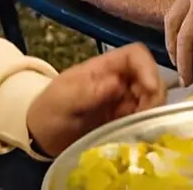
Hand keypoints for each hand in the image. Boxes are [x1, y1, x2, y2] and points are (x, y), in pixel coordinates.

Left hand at [27, 44, 165, 156]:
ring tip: (138, 130)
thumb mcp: (62, 100)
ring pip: (152, 100)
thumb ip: (87, 91)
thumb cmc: (47, 112)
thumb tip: (117, 83)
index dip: (147, 68)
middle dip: (153, 96)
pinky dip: (147, 127)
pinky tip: (137, 137)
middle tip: (143, 118)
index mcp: (103, 68)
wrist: (39, 137)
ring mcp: (123, 102)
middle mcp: (118, 81)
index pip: (135, 55)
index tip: (149, 91)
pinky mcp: (124, 122)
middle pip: (150, 78)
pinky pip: (145, 120)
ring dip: (152, 113)